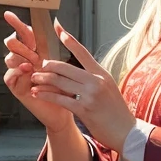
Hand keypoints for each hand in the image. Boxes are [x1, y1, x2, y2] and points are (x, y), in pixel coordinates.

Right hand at [2, 10, 71, 133]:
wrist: (62, 109)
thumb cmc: (63, 85)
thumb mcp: (60, 62)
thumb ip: (54, 45)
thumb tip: (56, 22)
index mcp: (35, 52)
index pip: (23, 34)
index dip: (15, 24)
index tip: (8, 14)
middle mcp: (24, 61)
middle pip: (13, 44)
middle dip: (18, 43)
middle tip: (26, 47)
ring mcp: (19, 74)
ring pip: (10, 59)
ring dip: (19, 59)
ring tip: (31, 63)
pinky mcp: (17, 88)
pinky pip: (9, 77)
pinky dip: (16, 73)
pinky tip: (25, 71)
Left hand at [30, 22, 134, 153]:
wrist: (126, 131)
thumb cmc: (116, 111)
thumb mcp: (109, 88)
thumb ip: (95, 78)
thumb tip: (81, 70)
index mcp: (102, 73)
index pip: (83, 52)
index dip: (70, 40)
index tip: (59, 29)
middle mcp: (96, 81)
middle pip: (66, 67)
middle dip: (49, 65)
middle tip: (39, 64)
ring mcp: (90, 95)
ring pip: (60, 82)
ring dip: (44, 79)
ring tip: (34, 78)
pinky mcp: (84, 109)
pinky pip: (60, 99)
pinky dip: (46, 95)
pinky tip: (37, 93)